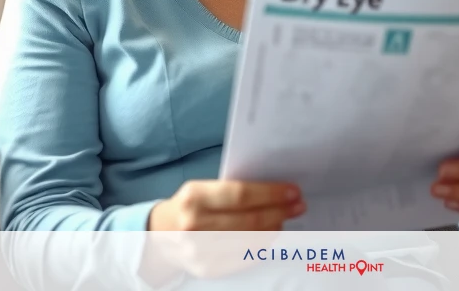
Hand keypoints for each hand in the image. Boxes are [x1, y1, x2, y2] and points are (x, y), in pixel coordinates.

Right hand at [140, 181, 302, 281]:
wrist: (160, 235)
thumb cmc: (189, 205)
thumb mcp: (201, 188)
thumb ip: (231, 189)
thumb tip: (274, 190)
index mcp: (194, 196)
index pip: (240, 194)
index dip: (270, 193)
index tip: (292, 191)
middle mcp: (194, 224)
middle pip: (248, 220)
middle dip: (279, 212)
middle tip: (298, 206)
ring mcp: (198, 250)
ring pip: (249, 242)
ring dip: (273, 230)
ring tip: (284, 220)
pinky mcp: (205, 268)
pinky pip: (242, 259)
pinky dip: (260, 247)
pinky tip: (269, 237)